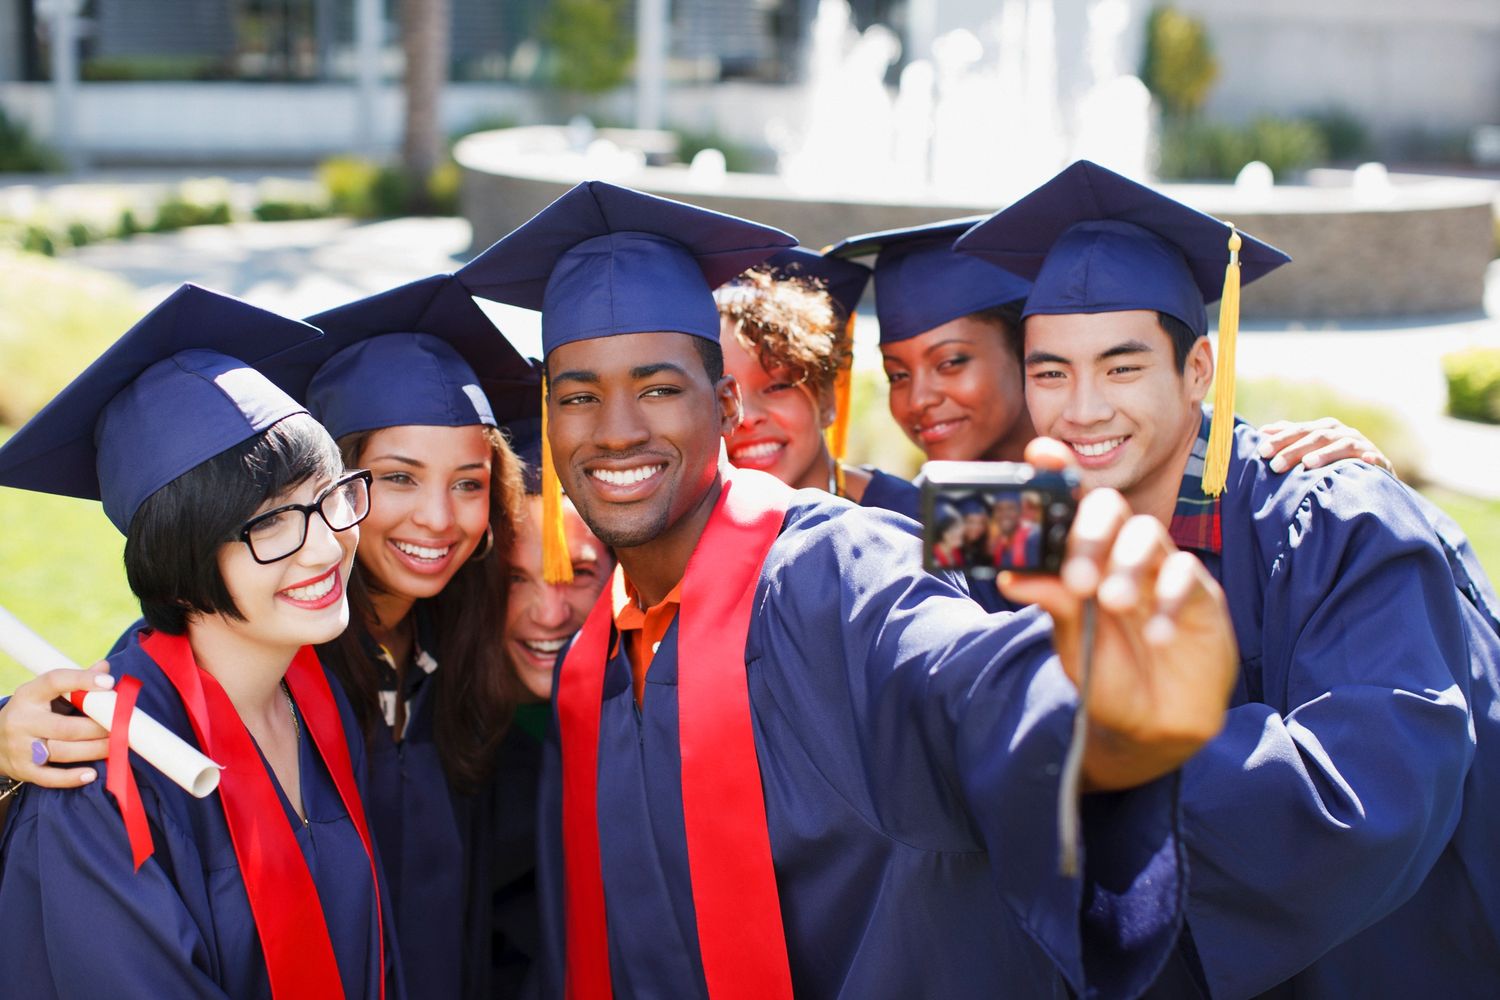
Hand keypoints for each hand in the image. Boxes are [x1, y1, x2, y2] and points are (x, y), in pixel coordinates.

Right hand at [0, 661, 113, 786]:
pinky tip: (91, 774)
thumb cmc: (32, 713)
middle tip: (121, 727)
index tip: (109, 682)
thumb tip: (105, 668)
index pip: (54, 681)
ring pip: (61, 751)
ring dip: (93, 750)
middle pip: (65, 726)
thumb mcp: (46, 693)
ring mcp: (20, 747)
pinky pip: (49, 777)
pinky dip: (71, 778)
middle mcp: (22, 720)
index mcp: (29, 695)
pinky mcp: (23, 770)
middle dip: (97, 728)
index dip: (82, 680)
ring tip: (116, 746)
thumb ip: (75, 682)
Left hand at [1001, 439, 1236, 791]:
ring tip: (1110, 603)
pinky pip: (1187, 577)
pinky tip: (1154, 636)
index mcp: (1084, 558)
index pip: (1071, 505)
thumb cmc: (1108, 675)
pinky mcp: (1201, 596)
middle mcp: (1122, 555)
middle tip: (1076, 575)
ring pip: (1149, 535)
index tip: (1040, 455)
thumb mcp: (1073, 642)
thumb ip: (1052, 603)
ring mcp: (1162, 571)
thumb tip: (1010, 575)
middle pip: (1111, 508)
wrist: (1151, 725)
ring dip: (1126, 564)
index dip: (1057, 473)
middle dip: (1091, 530)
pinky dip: (1167, 601)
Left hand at [1258, 417, 1394, 476]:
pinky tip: (1365, 461)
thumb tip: (1262, 431)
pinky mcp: (1378, 460)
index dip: (1281, 439)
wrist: (1372, 473)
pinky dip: (1369, 459)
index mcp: (1325, 428)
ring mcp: (1361, 445)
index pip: (1299, 430)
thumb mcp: (1313, 447)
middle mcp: (1342, 433)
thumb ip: (1291, 438)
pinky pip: (1374, 458)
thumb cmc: (1334, 460)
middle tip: (1275, 465)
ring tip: (1307, 464)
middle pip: (1317, 436)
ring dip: (1325, 454)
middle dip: (1295, 449)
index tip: (1262, 451)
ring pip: (1342, 445)